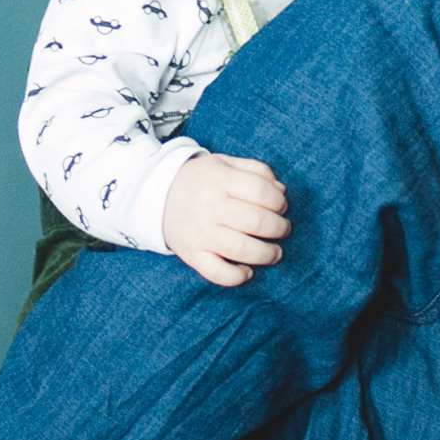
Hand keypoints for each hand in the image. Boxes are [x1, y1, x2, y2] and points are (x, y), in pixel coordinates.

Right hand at [162, 152, 288, 286]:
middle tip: (282, 229)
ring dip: (266, 254)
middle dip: (278, 228)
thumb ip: (257, 171)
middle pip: (255, 221)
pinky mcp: (192, 254)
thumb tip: (281, 191)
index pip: (260, 191)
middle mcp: (210, 206)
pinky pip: (216, 272)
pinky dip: (236, 276)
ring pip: (241, 249)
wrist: (157, 195)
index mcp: (220, 180)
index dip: (279, 201)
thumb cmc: (201, 180)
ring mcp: (200, 233)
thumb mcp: (225, 163)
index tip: (281, 207)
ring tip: (275, 252)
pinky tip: (247, 271)